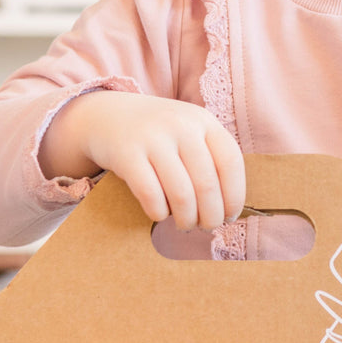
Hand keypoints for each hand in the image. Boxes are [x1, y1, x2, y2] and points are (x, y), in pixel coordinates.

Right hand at [38, 91, 245, 229]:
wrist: (107, 115)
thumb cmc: (158, 134)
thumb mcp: (189, 132)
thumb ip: (210, 160)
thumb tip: (228, 210)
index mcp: (203, 121)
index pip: (231, 163)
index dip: (235, 195)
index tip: (230, 216)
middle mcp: (181, 126)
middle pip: (207, 184)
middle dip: (211, 216)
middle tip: (206, 227)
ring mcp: (153, 138)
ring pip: (181, 194)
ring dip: (187, 219)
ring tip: (185, 225)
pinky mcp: (126, 153)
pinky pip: (151, 195)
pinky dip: (159, 212)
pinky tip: (159, 213)